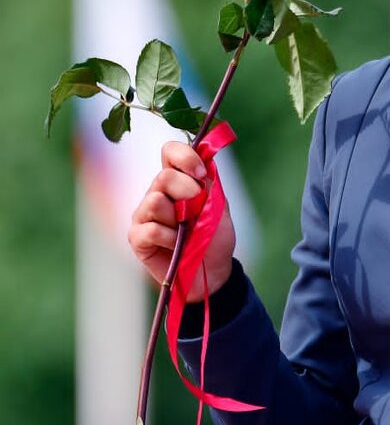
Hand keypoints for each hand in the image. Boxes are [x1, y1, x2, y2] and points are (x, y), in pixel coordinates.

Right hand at [128, 140, 235, 300]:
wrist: (214, 272)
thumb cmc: (214, 238)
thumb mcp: (218, 206)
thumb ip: (209, 181)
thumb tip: (204, 155)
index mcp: (177, 180)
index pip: (170, 152)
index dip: (185, 157)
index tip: (202, 174)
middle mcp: (157, 193)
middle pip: (164, 177)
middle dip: (188, 193)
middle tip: (197, 211)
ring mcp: (144, 215)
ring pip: (155, 201)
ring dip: (178, 219)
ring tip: (186, 232)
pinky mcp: (137, 237)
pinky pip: (150, 229)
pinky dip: (170, 239)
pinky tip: (178, 247)